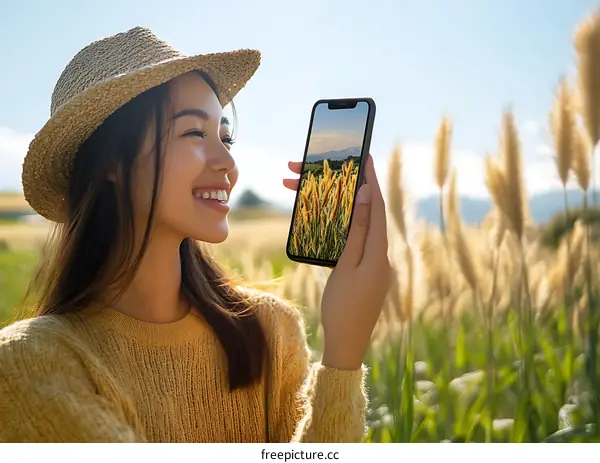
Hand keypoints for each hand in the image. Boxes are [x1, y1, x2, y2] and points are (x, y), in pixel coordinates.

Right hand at [283, 155, 390, 369]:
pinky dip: (345, 228)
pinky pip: (358, 242)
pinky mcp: (367, 272)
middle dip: (350, 192)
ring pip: (360, 228)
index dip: (372, 181)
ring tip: (324, 195)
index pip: (377, 207)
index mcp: (380, 252)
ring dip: (343, 211)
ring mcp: (375, 265)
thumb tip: (367, 197)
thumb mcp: (346, 266)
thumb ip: (358, 231)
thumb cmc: (343, 307)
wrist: (347, 343)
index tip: (366, 157)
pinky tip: (331, 222)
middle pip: (367, 215)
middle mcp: (382, 255)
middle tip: (335, 172)